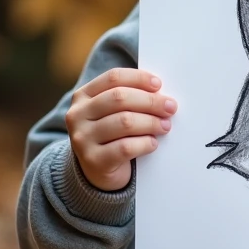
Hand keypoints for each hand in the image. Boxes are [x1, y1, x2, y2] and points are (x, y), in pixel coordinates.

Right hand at [65, 68, 177, 191]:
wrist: (96, 171)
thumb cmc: (111, 135)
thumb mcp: (112, 112)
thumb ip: (129, 99)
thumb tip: (161, 93)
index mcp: (83, 96)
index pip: (113, 78)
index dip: (139, 78)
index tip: (159, 85)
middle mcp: (77, 115)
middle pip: (120, 98)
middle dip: (150, 101)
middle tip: (170, 107)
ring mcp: (82, 138)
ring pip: (124, 122)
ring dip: (151, 122)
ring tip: (165, 126)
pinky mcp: (93, 160)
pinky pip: (126, 147)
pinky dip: (145, 143)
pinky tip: (153, 143)